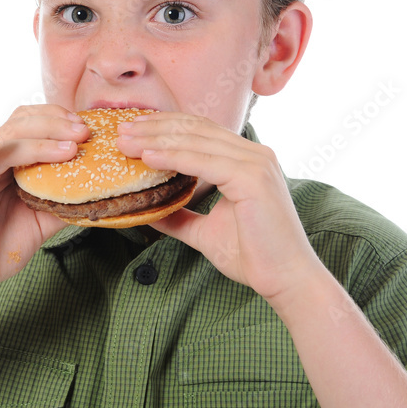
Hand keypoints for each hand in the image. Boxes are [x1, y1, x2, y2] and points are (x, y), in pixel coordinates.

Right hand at [0, 104, 89, 308]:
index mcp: (9, 161)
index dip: (59, 119)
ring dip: (37, 139)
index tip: (87, 128)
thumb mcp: (42, 220)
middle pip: (20, 124)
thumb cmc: (1, 247)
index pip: (32, 124)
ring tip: (69, 147)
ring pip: (3, 141)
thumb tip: (99, 190)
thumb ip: (63, 201)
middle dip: (55, 124)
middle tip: (84, 132)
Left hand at [116, 112, 323, 305]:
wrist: (286, 280)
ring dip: (156, 139)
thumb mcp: (205, 231)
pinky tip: (148, 156)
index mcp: (247, 160)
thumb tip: (146, 211)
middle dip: (154, 127)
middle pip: (195, 129)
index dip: (163, 127)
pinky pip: (204, 161)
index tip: (132, 131)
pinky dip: (173, 156)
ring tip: (125, 141)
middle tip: (121, 130)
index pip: (199, 131)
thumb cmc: (254, 256)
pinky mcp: (253, 178)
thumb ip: (179, 216)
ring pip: (196, 140)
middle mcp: (254, 154)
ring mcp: (256, 163)